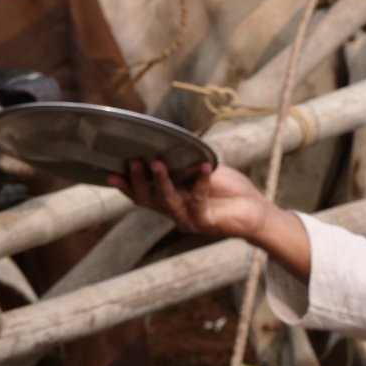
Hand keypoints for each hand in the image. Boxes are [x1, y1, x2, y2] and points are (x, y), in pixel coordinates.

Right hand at [110, 159, 272, 239]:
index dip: (126, 186)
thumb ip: (186, 163)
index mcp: (171, 200)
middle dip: (137, 181)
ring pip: (167, 201)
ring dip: (160, 181)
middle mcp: (175, 212)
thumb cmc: (230, 190)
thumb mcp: (203, 170)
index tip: (110, 173)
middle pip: (147, 200)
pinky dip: (199, 182)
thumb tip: (169, 143)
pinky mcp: (206, 222)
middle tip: (132, 161)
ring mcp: (189, 220)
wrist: (256, 210)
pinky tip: (203, 167)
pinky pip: (197, 201)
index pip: (143, 195)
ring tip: (157, 162)